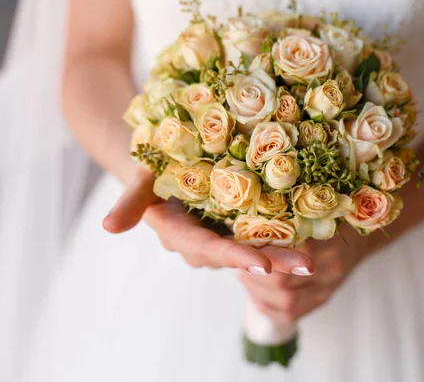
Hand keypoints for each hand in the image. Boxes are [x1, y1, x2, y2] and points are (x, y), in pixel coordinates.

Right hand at [103, 168, 314, 273]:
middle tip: (308, 267)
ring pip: (253, 247)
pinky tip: (314, 234)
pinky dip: (282, 234)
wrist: (158, 156)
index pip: (207, 249)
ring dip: (283, 252)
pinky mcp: (235, 221)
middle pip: (239, 254)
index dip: (233, 257)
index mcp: (178, 233)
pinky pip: (259, 232)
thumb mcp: (139, 175)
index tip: (262, 265)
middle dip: (273, 261)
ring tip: (316, 256)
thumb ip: (129, 201)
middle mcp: (202, 240)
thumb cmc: (149, 160)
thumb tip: (107, 227)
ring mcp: (220, 232)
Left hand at [240, 229, 375, 322]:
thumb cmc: (331, 219)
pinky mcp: (324, 299)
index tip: (241, 245)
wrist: (361, 238)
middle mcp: (331, 266)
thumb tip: (248, 222)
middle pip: (282, 282)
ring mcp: (328, 286)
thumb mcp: (314, 210)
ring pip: (286, 302)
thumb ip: (289, 217)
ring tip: (245, 276)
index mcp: (327, 239)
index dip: (259, 253)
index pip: (285, 253)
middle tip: (238, 263)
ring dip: (258, 292)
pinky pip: (292, 314)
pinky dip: (268, 307)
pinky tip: (257, 295)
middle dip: (254, 275)